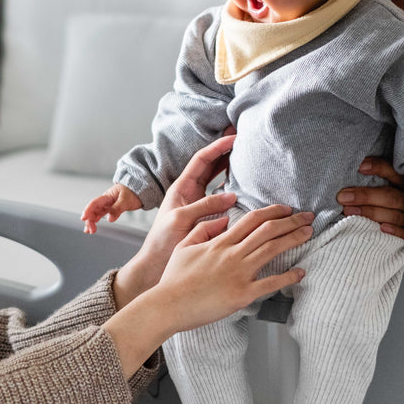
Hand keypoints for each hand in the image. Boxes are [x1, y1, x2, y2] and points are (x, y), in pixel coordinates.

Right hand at [82, 184, 142, 233]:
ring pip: (96, 214)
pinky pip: (101, 216)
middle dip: (90, 220)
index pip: (94, 203)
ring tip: (90, 231)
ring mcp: (107, 206)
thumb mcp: (126, 200)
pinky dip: (96, 221)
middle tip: (91, 230)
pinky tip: (93, 227)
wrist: (139, 191)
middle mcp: (105, 201)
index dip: (88, 210)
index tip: (84, 218)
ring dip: (92, 222)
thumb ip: (117, 208)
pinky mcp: (110, 210)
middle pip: (93, 210)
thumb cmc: (132, 192)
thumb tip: (109, 218)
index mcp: (107, 196)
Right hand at [104, 203, 312, 377]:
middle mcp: (232, 254)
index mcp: (219, 242)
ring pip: (272, 250)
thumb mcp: (184, 247)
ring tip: (309, 233)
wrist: (168, 305)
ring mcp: (238, 273)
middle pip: (268, 230)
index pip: (252, 219)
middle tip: (308, 216)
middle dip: (291, 221)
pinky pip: (270, 283)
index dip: (272, 211)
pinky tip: (300, 272)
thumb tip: (223, 219)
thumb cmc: (174, 278)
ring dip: (293, 239)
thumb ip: (204, 229)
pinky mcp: (242, 294)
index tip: (286, 209)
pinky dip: (288, 277)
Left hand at [115, 135, 238, 306]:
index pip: (201, 160)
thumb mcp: (181, 219)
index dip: (217, 147)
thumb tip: (231, 195)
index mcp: (181, 188)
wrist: (155, 265)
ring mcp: (199, 204)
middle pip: (211, 166)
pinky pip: (222, 198)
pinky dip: (233, 191)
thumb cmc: (162, 242)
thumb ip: (204, 205)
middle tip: (243, 140)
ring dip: (231, 169)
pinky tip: (246, 188)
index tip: (234, 138)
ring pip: (217, 181)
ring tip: (247, 158)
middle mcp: (190, 193)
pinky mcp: (206, 217)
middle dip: (226, 152)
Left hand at [337, 156, 403, 241]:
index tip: (359, 167)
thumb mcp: (383, 187)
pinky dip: (395, 231)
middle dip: (365, 196)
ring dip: (371, 213)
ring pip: (394, 215)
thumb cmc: (386, 202)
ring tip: (348, 211)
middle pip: (390, 196)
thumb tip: (354, 167)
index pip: (393, 172)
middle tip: (342, 197)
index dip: (378, 168)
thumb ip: (372, 178)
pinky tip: (382, 228)